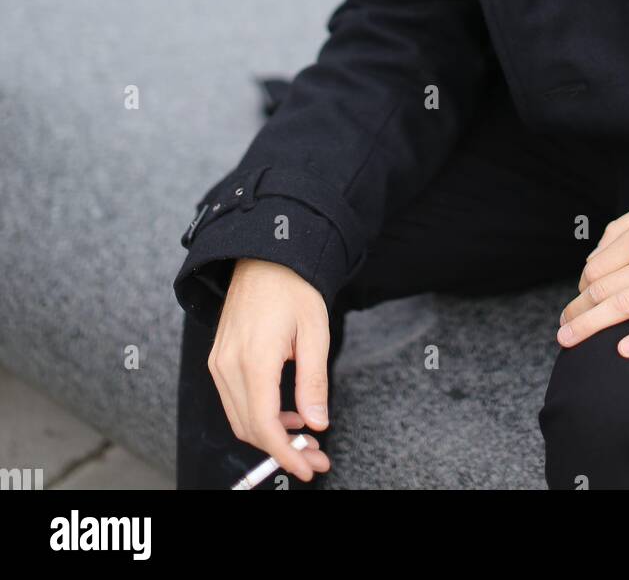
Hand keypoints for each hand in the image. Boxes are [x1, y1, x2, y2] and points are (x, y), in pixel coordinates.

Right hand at [208, 259, 332, 483]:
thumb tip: (317, 423)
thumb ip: (314, 381)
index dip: (286, 454)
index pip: (265, 425)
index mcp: (254, 359)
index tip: (308, 468)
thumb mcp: (315, 331)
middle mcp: (228, 364)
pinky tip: (284, 414)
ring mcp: (219, 362)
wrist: (264, 254)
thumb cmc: (293, 287)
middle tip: (315, 458)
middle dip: (281, 450)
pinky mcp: (218, 358)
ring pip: (239, 418)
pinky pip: (234, 400)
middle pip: (249, 428)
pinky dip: (257, 416)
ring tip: (304, 438)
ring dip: (269, 435)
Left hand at [558, 197, 628, 358]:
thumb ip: (624, 226)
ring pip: (626, 308)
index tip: (579, 299)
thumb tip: (594, 255)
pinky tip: (623, 351)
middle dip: (577, 312)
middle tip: (562, 329)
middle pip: (604, 290)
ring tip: (569, 341)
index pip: (598, 266)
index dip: (581, 286)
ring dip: (591, 327)